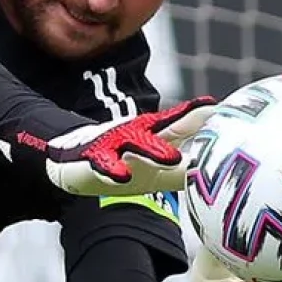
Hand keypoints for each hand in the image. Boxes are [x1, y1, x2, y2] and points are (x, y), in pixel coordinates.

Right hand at [9, 97, 216, 196]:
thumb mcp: (151, 159)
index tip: (215, 105)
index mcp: (147, 134)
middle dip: (184, 123)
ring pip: (136, 145)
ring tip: (174, 158)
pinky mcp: (91, 159)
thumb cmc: (118, 160)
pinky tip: (123, 176)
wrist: (65, 157)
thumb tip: (217, 157)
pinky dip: (113, 169)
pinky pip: (103, 165)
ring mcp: (111, 146)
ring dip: (154, 150)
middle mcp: (132, 135)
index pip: (175, 122)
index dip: (194, 114)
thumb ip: (184, 157)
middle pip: (161, 129)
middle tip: (207, 120)